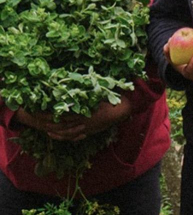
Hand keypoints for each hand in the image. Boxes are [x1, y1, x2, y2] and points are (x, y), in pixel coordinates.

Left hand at [13, 97, 130, 140]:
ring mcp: (85, 127)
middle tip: (37, 120)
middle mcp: (83, 120)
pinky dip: (63, 136)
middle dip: (48, 122)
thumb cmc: (110, 99)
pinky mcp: (88, 130)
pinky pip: (73, 136)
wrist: (122, 109)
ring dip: (54, 131)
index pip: (62, 113)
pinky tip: (56, 135)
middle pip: (61, 123)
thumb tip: (68, 88)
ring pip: (66, 131)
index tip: (40, 109)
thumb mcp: (96, 93)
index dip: (50, 113)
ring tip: (44, 128)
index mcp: (83, 110)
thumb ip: (83, 94)